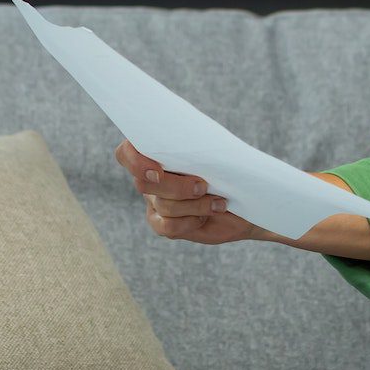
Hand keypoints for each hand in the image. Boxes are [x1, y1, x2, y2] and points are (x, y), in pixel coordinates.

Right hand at [113, 140, 263, 245]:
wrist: (244, 200)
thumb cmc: (228, 170)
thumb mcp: (213, 153)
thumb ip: (194, 148)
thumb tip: (189, 143)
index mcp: (155, 153)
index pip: (126, 153)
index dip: (134, 161)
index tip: (158, 170)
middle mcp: (150, 178)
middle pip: (144, 183)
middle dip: (177, 187)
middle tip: (203, 186)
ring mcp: (154, 203)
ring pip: (163, 205)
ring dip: (195, 205)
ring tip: (218, 202)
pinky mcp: (162, 224)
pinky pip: (168, 226)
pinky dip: (191, 221)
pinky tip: (206, 215)